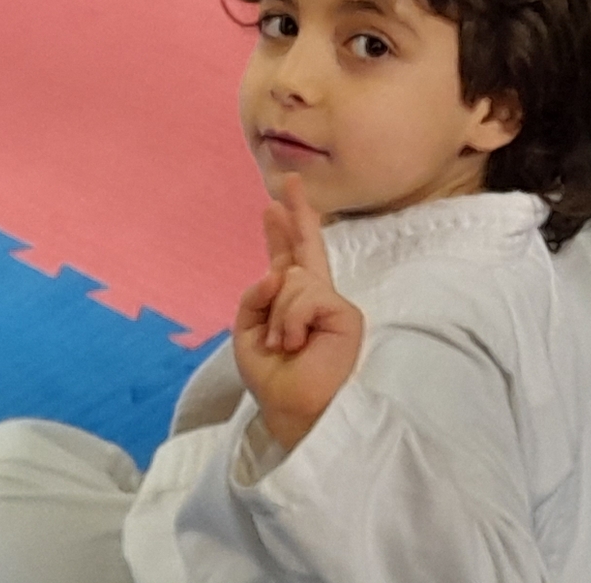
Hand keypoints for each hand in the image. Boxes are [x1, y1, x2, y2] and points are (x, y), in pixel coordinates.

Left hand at [233, 174, 363, 449]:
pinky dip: (291, 320)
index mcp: (290, 307)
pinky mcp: (344, 313)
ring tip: (284, 344)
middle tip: (290, 180)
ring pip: (292, 280)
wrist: (297, 410)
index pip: (286, 263)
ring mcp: (331, 305)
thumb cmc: (275, 381)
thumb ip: (254, 298)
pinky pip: (305, 295)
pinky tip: (297, 342)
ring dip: (277, 317)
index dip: (280, 235)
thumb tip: (276, 272)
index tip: (273, 206)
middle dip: (298, 213)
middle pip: (306, 249)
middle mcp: (314, 301)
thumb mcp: (246, 336)